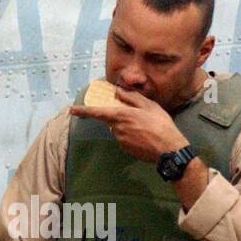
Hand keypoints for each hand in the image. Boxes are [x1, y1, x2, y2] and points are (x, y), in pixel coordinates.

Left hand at [69, 86, 188, 162]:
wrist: (169, 149)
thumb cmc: (161, 124)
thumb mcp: (149, 106)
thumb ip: (132, 98)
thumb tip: (119, 91)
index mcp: (121, 116)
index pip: (97, 112)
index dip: (83, 111)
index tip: (72, 110)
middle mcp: (117, 129)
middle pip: (112, 120)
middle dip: (121, 117)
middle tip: (140, 117)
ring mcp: (121, 140)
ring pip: (118, 129)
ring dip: (127, 126)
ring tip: (146, 127)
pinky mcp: (126, 149)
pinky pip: (125, 139)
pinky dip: (132, 136)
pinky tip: (145, 136)